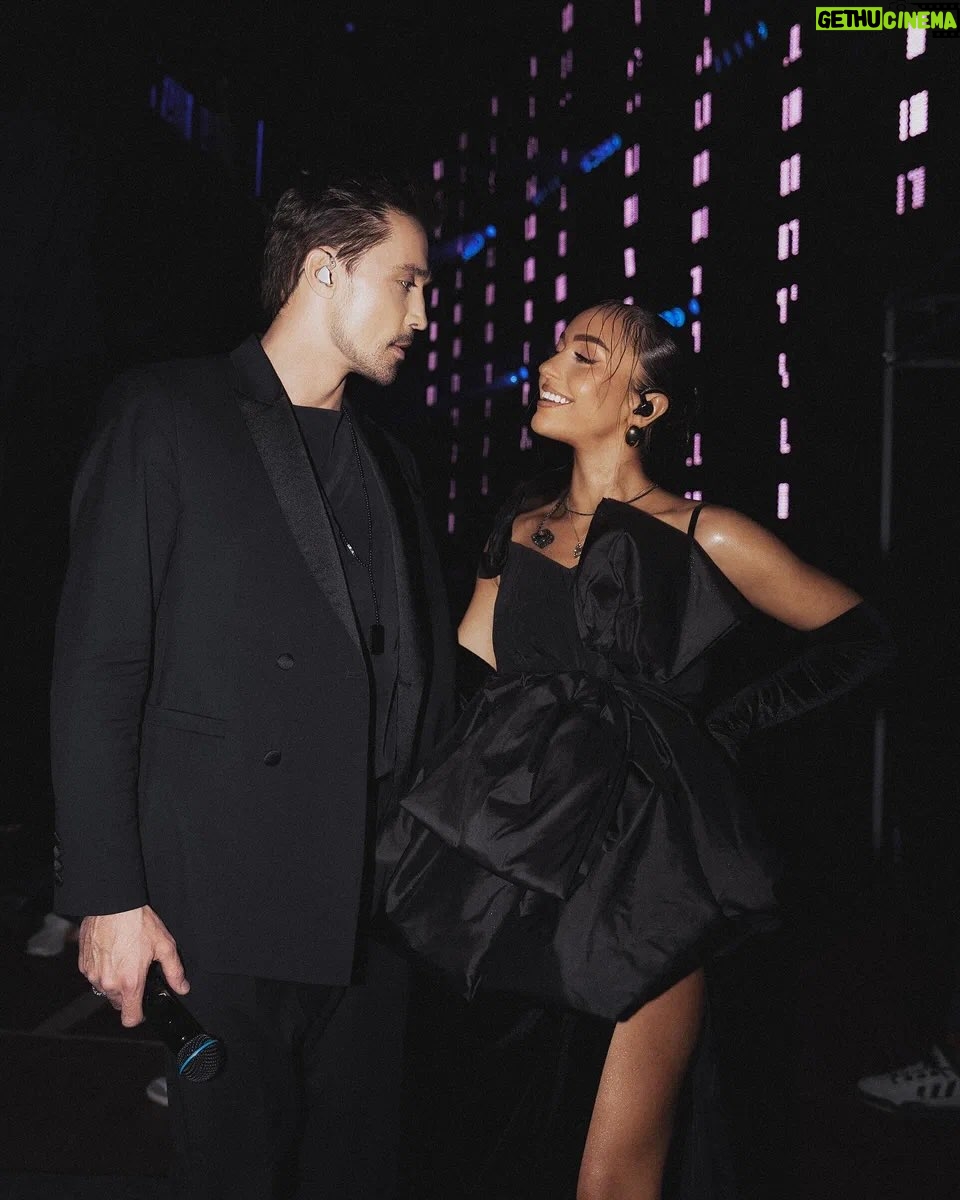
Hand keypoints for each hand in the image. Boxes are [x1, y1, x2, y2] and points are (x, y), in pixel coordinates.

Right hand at [79, 905, 187, 1026]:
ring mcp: (93, 975)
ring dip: (114, 981)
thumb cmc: (138, 923)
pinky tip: (112, 952)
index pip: (130, 1018)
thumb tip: (182, 988)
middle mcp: (109, 983)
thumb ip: (174, 971)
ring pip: (106, 989)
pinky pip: (95, 976)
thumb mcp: (164, 945)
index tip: (142, 1006)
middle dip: (129, 993)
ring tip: (124, 958)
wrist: (112, 904)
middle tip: (137, 970)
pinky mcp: (83, 965)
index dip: (138, 1015)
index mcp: (130, 983)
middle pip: (119, 1003)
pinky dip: (103, 970)